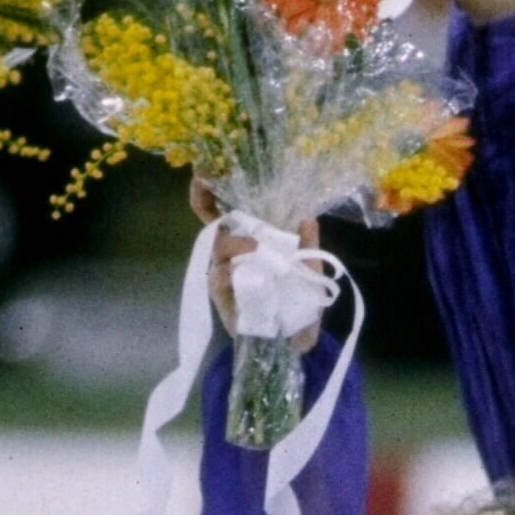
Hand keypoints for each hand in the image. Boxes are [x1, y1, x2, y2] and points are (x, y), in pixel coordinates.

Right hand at [190, 178, 322, 350]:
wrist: (293, 343)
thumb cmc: (298, 305)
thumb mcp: (309, 273)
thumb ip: (309, 247)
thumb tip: (307, 216)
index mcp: (251, 238)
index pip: (226, 209)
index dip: (211, 190)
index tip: (204, 170)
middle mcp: (233, 251)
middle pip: (213, 221)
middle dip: (206, 200)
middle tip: (210, 187)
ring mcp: (224, 272)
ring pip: (216, 247)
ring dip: (233, 244)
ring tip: (255, 248)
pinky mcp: (221, 295)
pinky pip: (217, 278)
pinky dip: (228, 273)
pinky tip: (241, 273)